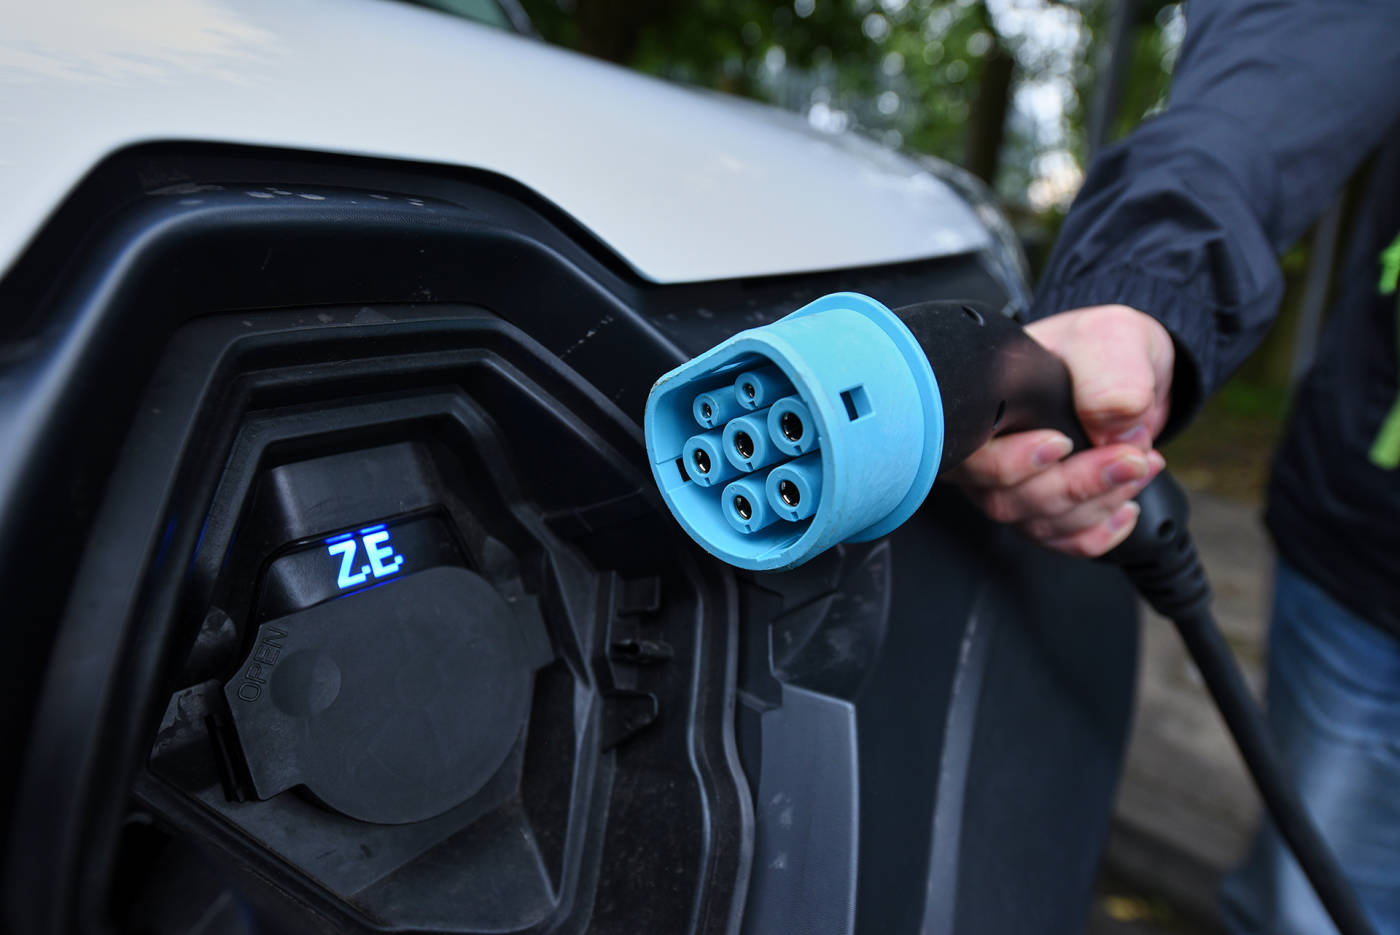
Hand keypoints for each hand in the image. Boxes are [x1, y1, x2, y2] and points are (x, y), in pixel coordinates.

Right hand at [950, 304, 1174, 556]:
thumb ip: (1108, 373)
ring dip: (1096, 504)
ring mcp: (1011, 487)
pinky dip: (1098, 533)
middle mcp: (985, 452)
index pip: (968, 455)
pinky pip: (1060, 540)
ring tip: (1140, 466)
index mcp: (982, 404)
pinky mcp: (1042, 510)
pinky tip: (1126, 506)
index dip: (1009, 464)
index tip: (1061, 444)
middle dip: (1074, 485)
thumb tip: (1111, 419)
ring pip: (1035, 523)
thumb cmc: (1100, 346)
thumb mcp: (1109, 337)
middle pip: (1003, 499)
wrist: (1127, 367)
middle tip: (1129, 457)